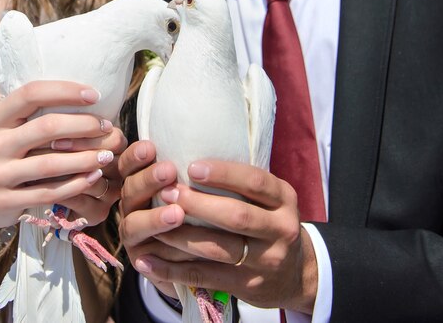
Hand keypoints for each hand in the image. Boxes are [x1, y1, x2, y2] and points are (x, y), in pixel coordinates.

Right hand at [0, 80, 125, 230]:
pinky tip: (94, 177)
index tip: (94, 95)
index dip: (65, 91)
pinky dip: (76, 184)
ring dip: (85, 159)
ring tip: (108, 155)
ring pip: (50, 164)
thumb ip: (39, 117)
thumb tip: (89, 99)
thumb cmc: (9, 156)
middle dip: (83, 125)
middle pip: (46, 127)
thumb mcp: (13, 131)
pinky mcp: (5, 200)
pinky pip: (48, 192)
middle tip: (108, 128)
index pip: (31, 94)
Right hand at [118, 140, 188, 296]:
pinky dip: (157, 256)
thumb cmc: (199, 210)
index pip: (130, 165)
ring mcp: (134, 234)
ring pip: (133, 224)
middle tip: (169, 171)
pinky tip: (166, 253)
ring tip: (177, 213)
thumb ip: (191, 169)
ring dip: (153, 218)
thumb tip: (214, 136)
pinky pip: (146, 257)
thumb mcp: (194, 186)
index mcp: (141, 182)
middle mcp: (133, 206)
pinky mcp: (141, 260)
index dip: (135, 156)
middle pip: (130, 190)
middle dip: (148, 180)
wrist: (198, 255)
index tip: (150, 147)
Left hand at [131, 160, 318, 313]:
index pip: (256, 182)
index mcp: (284, 199)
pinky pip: (205, 277)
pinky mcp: (248, 286)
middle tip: (167, 193)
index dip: (224, 174)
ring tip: (153, 225)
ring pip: (217, 249)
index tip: (191, 167)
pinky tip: (148, 261)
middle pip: (236, 216)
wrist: (295, 274)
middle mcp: (281, 229)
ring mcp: (266, 261)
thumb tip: (187, 156)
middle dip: (197, 204)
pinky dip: (172, 270)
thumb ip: (241, 183)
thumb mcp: (269, 199)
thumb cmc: (267, 223)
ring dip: (180, 236)